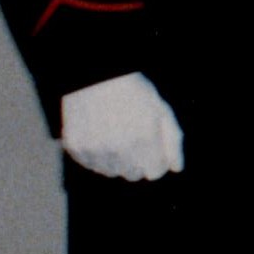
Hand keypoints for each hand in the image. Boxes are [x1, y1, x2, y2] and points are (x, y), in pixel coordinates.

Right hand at [60, 71, 183, 181]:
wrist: (95, 78)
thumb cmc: (133, 92)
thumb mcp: (160, 110)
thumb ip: (172, 141)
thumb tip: (176, 168)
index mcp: (144, 137)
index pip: (155, 173)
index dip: (157, 162)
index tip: (154, 152)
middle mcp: (119, 147)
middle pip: (133, 174)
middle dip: (137, 162)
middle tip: (133, 140)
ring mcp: (95, 149)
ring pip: (112, 172)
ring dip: (116, 161)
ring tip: (116, 136)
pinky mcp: (76, 147)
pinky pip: (91, 165)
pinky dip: (97, 156)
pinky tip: (100, 137)